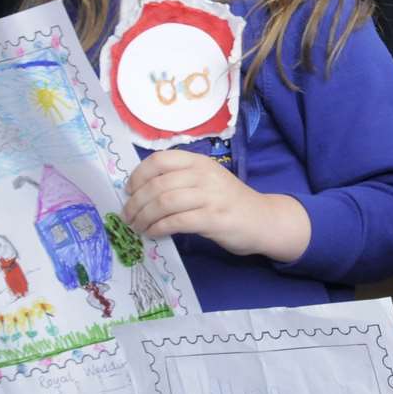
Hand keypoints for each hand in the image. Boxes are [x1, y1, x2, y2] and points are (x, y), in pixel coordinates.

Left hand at [123, 150, 309, 260]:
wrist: (264, 220)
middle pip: (157, 185)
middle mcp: (204, 175)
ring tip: (138, 227)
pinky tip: (154, 233)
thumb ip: (181, 180)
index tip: (129, 191)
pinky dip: (159, 228)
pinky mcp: (214, 219)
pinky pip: (176, 222)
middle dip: (136, 203)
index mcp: (200, 162)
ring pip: (164, 203)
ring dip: (144, 217)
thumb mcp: (208, 181)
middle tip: (128, 216)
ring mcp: (210, 197)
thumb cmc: (231, 201)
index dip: (138, 175)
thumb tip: (141, 191)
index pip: (160, 160)